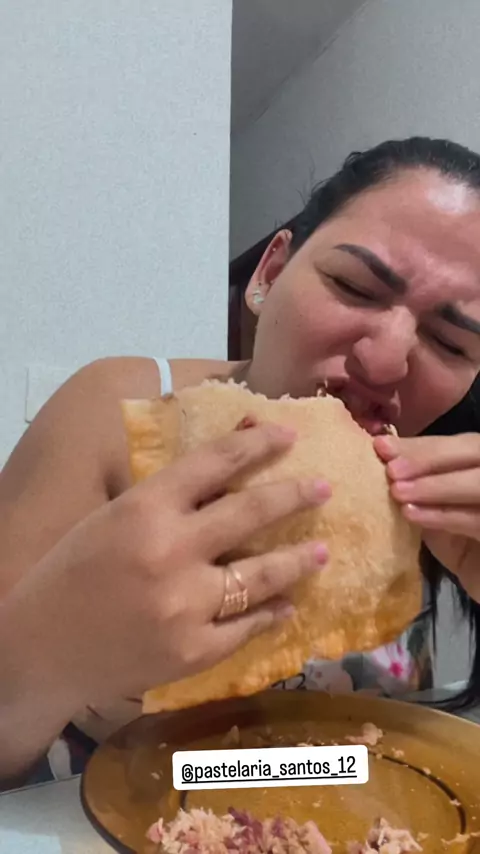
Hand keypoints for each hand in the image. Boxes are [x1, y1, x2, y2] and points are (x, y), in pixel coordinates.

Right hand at [10, 422, 330, 710]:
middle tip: (325, 487)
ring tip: (322, 551)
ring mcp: (186, 604)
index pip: (215, 462)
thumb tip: (230, 456)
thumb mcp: (116, 517)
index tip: (289, 435)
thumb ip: (171, 493)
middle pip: (251, 512)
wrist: (40, 647)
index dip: (257, 444)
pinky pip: (248, 626)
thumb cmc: (73, 571)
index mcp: (145, 507)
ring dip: (298, 559)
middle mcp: (171, 550)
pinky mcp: (193, 650)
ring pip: (263, 574)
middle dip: (295, 495)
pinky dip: (272, 614)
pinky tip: (287, 606)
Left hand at [374, 433, 479, 600]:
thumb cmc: (455, 538)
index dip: (422, 445)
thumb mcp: (433, 504)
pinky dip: (442, 516)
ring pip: (476, 483)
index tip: (382, 446)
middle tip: (392, 470)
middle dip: (428, 458)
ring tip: (398, 492)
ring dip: (434, 486)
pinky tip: (411, 515)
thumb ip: (416, 477)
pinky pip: (475, 519)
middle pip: (473, 450)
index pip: (459, 443)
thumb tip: (381, 450)